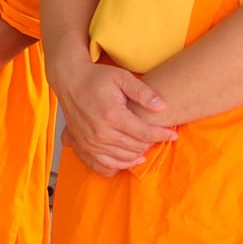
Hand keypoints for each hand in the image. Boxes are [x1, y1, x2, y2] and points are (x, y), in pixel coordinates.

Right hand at [50, 53, 175, 174]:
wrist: (70, 80)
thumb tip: (162, 106)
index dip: (162, 135)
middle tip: (158, 136)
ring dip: (138, 155)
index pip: (145, 133)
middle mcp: (100, 132)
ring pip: (123, 158)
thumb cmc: (96, 78)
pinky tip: (129, 159)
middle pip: (136, 147)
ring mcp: (90, 142)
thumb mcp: (122, 77)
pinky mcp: (83, 146)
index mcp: (112, 115)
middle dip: (151, 143)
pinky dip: (119, 166)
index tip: (172, 134)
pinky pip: (104, 165)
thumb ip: (143, 92)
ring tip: (146, 146)